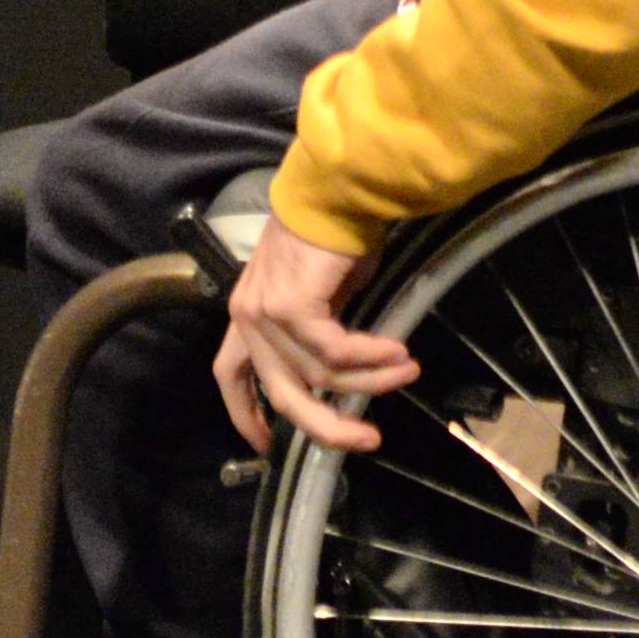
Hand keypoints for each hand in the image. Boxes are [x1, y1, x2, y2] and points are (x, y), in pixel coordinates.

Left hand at [215, 221, 415, 456]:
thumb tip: (345, 372)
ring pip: (318, 375)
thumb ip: (320, 332)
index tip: (266, 447)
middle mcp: (247, 316)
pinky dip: (370, 358)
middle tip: (368, 441)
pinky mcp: (290, 305)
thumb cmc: (333, 235)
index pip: (231, 375)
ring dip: (370, 380)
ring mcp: (264, 312)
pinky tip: (398, 353)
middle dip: (325, 427)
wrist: (337, 190)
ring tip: (407, 370)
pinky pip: (334, 352)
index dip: (245, 414)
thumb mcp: (321, 294)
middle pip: (280, 393)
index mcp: (246, 314)